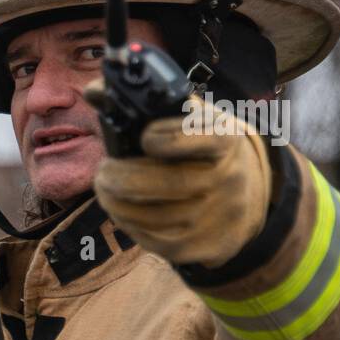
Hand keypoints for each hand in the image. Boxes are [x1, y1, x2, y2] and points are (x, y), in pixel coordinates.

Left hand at [83, 82, 272, 267]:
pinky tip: (123, 210)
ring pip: (155, 217)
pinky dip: (130, 224)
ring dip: (117, 204)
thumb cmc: (201, 150)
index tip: (145, 137)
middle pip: (171, 183)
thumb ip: (144, 103)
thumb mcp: (188, 119)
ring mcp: (217, 217)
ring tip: (106, 189)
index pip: (204, 137)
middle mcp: (228, 179)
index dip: (170, 138)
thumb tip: (94, 92)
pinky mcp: (203, 247)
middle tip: (103, 173)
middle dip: (124, 178)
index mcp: (226, 140)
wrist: (245, 195)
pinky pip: (155, 240)